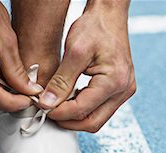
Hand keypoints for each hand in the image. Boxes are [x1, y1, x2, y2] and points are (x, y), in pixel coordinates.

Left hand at [40, 3, 136, 132]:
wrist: (109, 16)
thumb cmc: (95, 27)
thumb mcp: (74, 51)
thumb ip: (61, 81)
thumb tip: (47, 104)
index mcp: (114, 82)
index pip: (82, 110)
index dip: (58, 112)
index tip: (41, 106)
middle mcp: (123, 91)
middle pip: (92, 123)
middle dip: (67, 121)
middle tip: (47, 111)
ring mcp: (124, 92)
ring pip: (96, 120)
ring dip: (75, 117)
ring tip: (56, 105)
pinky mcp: (120, 91)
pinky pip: (100, 110)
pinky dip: (83, 109)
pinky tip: (70, 99)